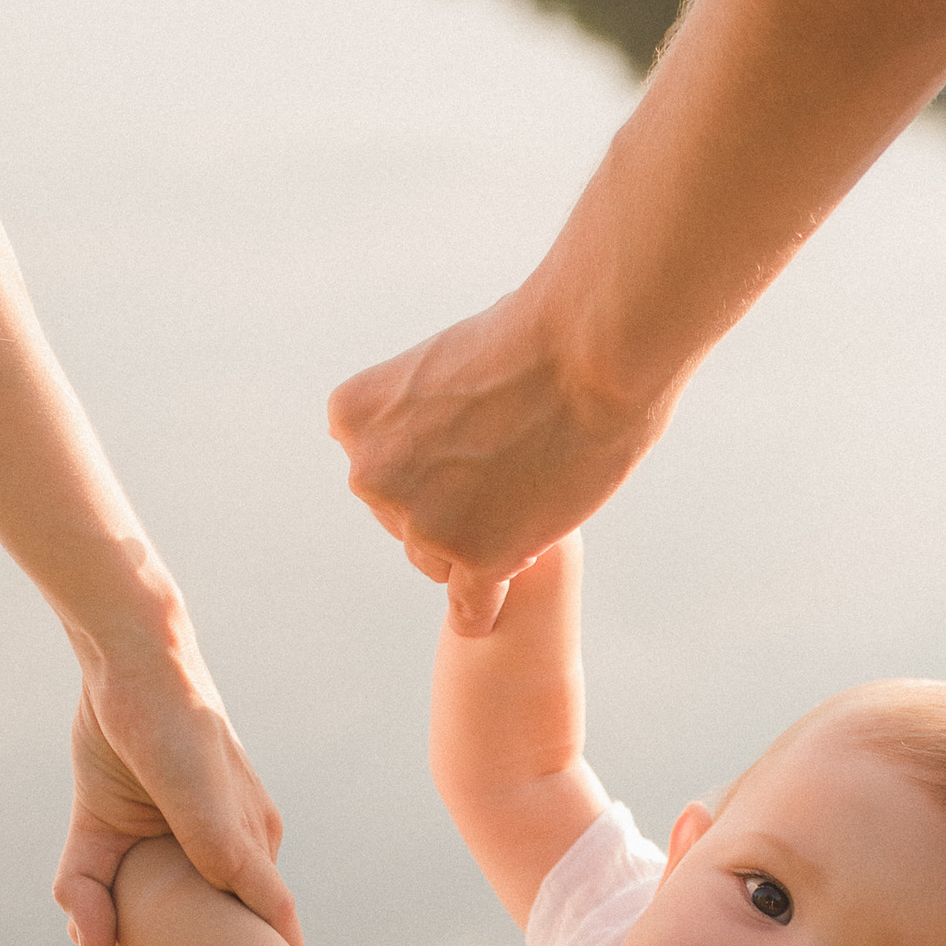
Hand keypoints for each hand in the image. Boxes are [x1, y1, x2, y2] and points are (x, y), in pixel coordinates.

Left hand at [54, 637, 297, 945]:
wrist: (130, 662)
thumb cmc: (183, 727)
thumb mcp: (208, 802)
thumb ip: (225, 861)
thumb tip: (237, 916)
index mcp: (250, 844)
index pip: (263, 922)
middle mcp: (207, 847)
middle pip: (192, 926)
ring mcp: (156, 839)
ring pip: (138, 909)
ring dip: (120, 940)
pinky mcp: (108, 825)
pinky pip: (95, 880)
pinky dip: (86, 905)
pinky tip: (83, 927)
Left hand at [330, 277, 678, 635]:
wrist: (591, 350)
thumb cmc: (534, 339)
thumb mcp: (438, 362)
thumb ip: (409, 412)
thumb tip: (383, 445)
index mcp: (354, 418)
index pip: (382, 473)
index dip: (434, 465)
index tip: (479, 441)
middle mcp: (372, 475)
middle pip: (406, 521)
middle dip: (450, 507)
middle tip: (513, 471)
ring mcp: (424, 522)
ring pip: (440, 563)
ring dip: (475, 547)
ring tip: (529, 503)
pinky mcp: (478, 559)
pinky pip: (472, 605)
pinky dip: (485, 604)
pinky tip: (502, 594)